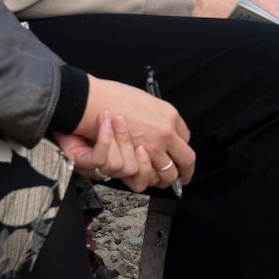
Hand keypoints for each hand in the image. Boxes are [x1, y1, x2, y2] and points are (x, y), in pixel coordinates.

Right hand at [57, 77, 194, 191]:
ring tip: (161, 182)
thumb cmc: (113, 97)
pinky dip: (145, 181)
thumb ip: (156, 117)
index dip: (180, 150)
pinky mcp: (135, 159)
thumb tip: (158, 128)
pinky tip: (143, 180)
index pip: (186, 138)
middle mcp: (167, 132)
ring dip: (165, 179)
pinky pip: (147, 177)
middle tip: (183, 176)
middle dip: (184, 171)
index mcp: (170, 114)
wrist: (93, 102)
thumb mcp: (145, 100)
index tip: (177, 155)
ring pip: (168, 174)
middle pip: (186, 160)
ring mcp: (154, 147)